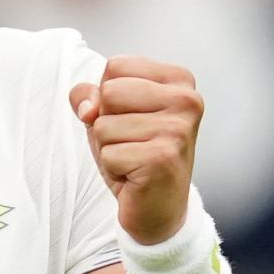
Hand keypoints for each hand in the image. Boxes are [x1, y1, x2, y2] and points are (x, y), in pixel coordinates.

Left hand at [68, 56, 203, 244]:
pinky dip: (113, 168)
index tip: (132, 117)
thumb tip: (87, 108)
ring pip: (104, 124)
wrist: (159, 207)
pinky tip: (135, 175)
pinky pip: (108, 153)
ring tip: (133, 158)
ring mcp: (177, 129)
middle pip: (108, 92)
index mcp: (178, 80)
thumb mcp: (109, 113)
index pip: (115, 66)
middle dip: (106, 121)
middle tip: (131, 142)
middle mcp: (186, 100)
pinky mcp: (163, 158)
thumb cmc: (136, 152)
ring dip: (109, 146)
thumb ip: (89, 95)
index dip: (108, 95)